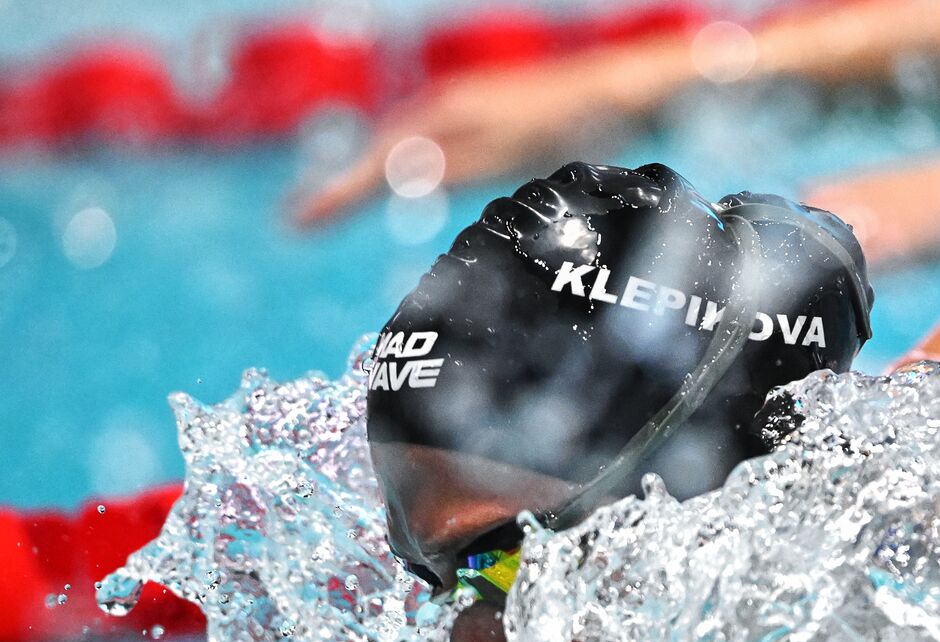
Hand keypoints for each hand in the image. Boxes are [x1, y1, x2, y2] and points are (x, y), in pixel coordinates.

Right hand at [291, 48, 678, 225]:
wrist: (614, 91)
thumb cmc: (565, 125)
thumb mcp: (506, 154)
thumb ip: (450, 165)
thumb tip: (393, 176)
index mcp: (441, 116)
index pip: (373, 163)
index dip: (335, 195)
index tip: (296, 223)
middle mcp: (445, 106)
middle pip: (378, 150)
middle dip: (340, 186)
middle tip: (301, 219)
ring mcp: (466, 107)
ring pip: (402, 144)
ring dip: (368, 174)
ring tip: (338, 204)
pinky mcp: (488, 116)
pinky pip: (426, 142)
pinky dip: (402, 164)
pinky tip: (411, 179)